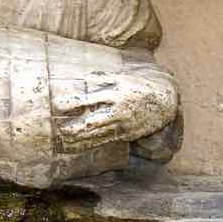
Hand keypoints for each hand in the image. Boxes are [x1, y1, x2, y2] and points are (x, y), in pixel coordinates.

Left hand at [51, 70, 177, 152]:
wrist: (164, 103)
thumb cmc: (140, 87)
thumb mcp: (123, 79)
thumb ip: (104, 78)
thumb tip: (86, 77)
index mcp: (116, 95)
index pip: (89, 99)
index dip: (73, 103)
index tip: (57, 104)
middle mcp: (118, 111)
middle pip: (92, 122)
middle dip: (75, 127)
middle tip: (59, 130)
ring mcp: (122, 125)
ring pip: (98, 134)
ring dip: (80, 138)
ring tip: (65, 138)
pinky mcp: (126, 134)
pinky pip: (106, 140)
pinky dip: (91, 142)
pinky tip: (79, 144)